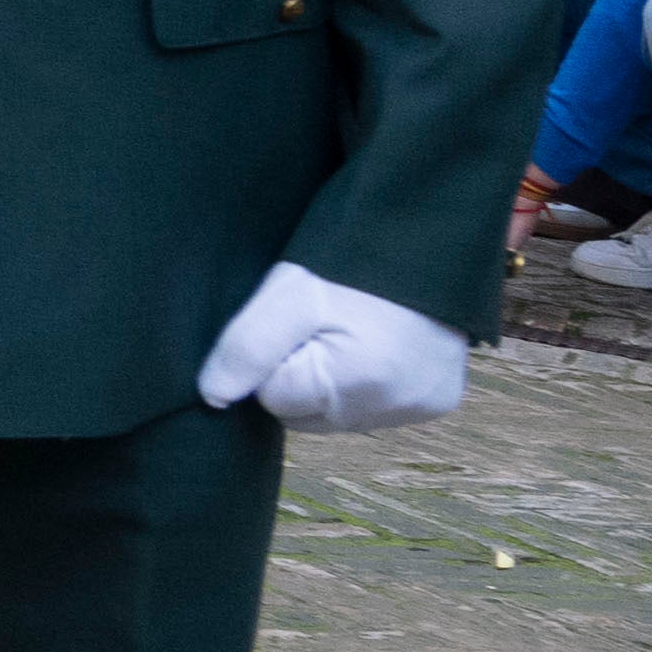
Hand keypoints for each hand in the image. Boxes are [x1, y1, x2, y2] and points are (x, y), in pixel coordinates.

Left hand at [195, 261, 473, 434]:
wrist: (423, 236)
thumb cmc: (348, 260)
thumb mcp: (287, 295)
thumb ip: (245, 349)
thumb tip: (213, 398)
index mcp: (353, 386)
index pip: (273, 399)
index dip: (271, 360)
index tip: (289, 324)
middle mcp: (394, 410)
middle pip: (307, 415)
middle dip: (298, 376)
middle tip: (316, 326)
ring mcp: (420, 409)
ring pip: (339, 416)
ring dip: (331, 385)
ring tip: (346, 332)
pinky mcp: (438, 401)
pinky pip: (378, 408)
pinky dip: (366, 385)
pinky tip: (373, 346)